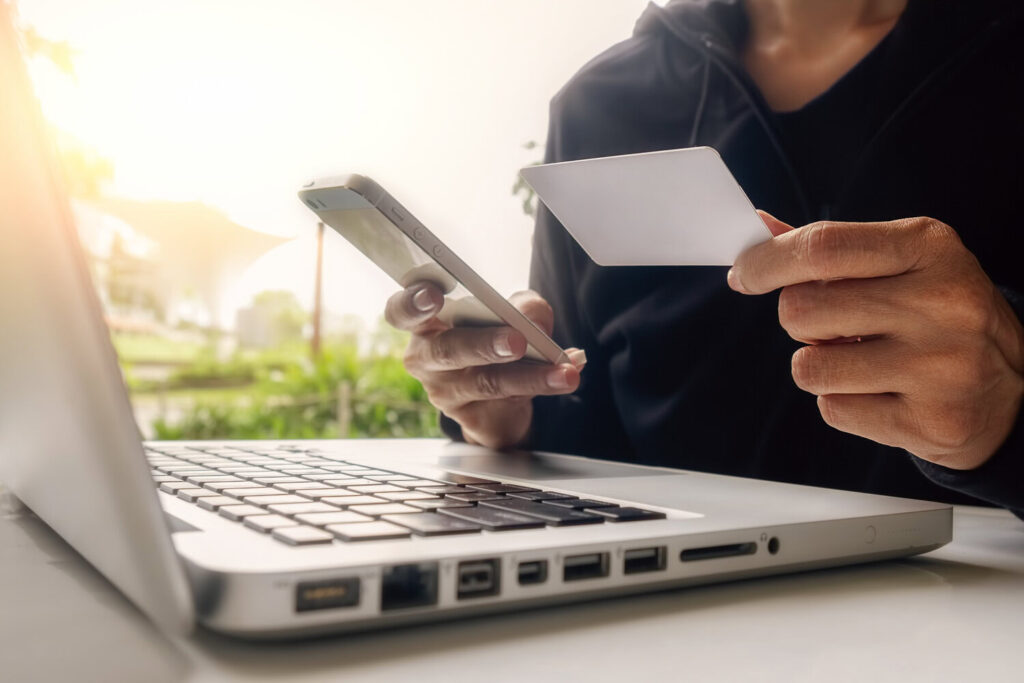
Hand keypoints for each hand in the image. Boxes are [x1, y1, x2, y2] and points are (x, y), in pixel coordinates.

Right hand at [385, 282, 583, 448]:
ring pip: (486, 381)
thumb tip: (533, 316)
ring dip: (530, 374)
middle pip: (448, 350)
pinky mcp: (470, 418)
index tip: (432, 295)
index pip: (401, 312)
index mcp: (424, 324)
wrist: (499, 398)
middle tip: (516, 340)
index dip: (411, 303)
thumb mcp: (509, 314)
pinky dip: (542, 385)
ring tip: (562, 369)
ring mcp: (445, 392)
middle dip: (484, 344)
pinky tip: (565, 376)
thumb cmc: (492, 340)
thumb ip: (521, 306)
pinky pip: (507, 401)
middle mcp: (426, 358)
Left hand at [729, 212, 1023, 469]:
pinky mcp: (932, 421)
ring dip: (818, 365)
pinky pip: (834, 409)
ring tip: (859, 359)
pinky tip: (882, 391)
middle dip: (798, 319)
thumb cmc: (936, 313)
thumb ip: (828, 248)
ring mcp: (942, 366)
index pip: (822, 248)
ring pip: (809, 367)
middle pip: (801, 310)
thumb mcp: (899, 262)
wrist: (1013, 384)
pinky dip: (843, 402)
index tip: (744, 274)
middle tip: (832, 324)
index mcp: (929, 248)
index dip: (767, 262)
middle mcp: (943, 302)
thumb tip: (757, 230)